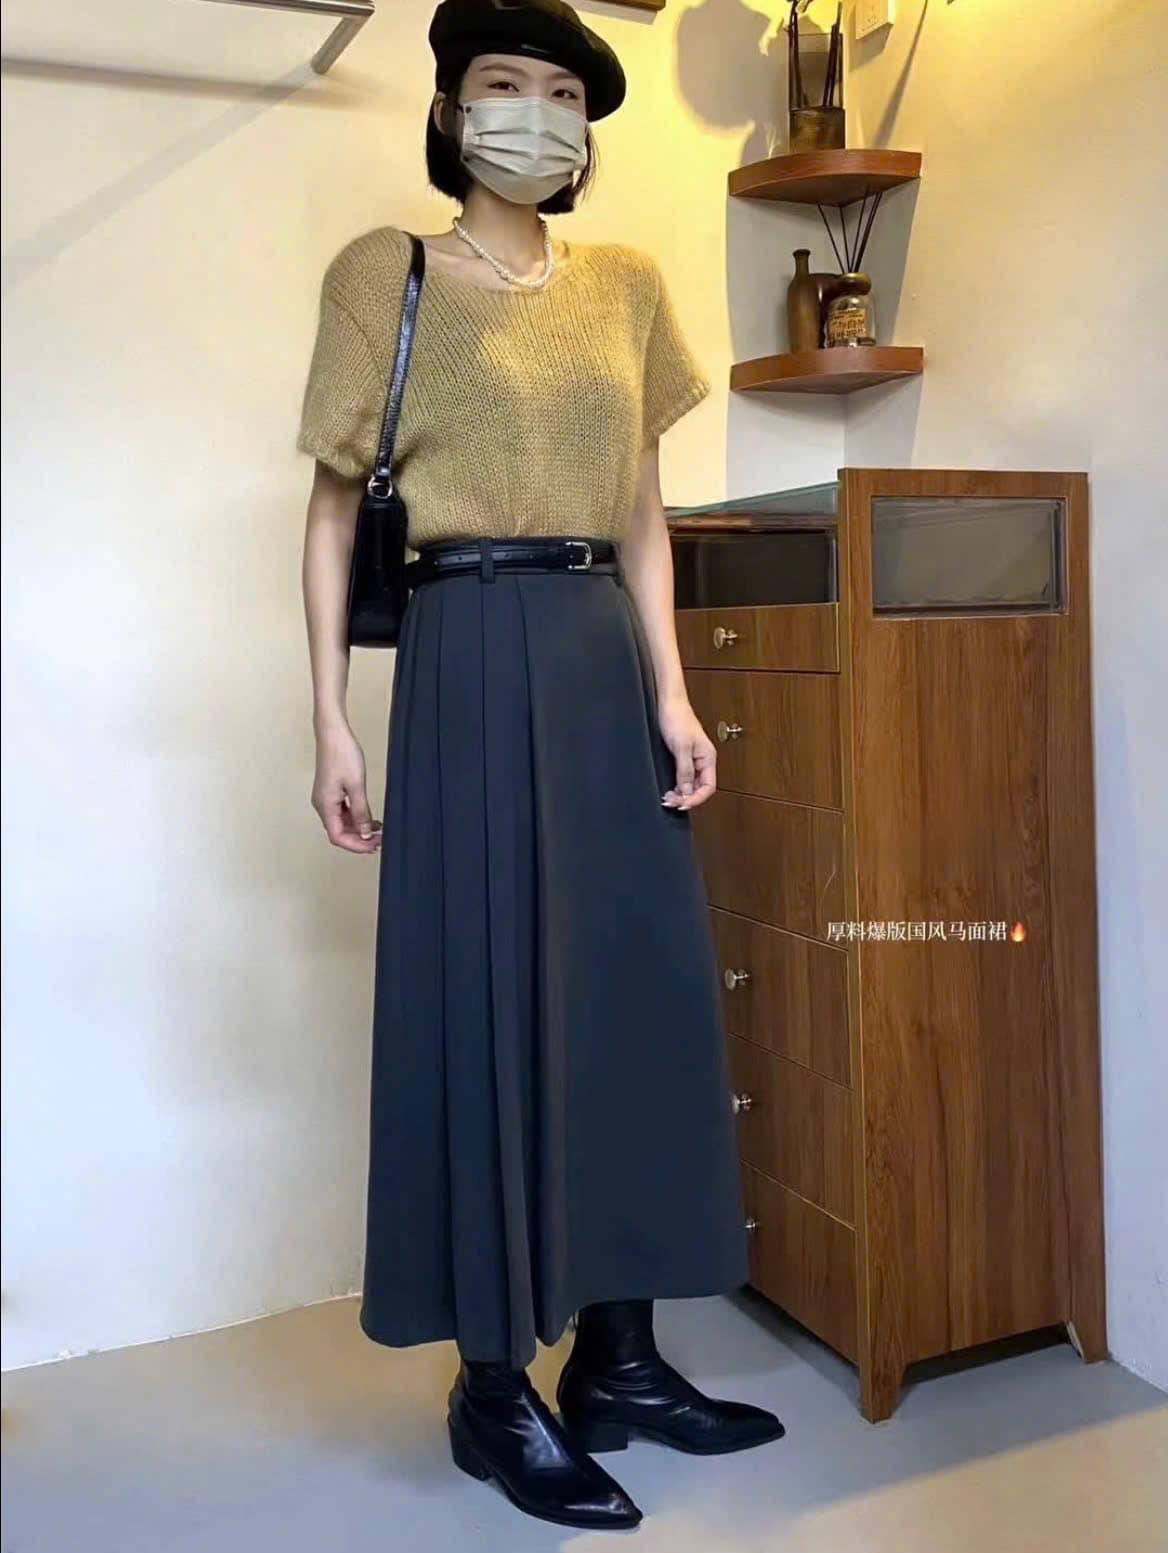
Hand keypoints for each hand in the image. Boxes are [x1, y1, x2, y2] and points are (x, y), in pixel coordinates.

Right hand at [312, 720, 381, 852]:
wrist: (333, 734)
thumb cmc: (342, 754)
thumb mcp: (356, 786)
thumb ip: (361, 812)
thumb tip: (365, 833)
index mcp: (325, 805)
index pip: (338, 837)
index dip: (356, 845)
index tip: (373, 846)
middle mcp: (322, 805)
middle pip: (339, 832)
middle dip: (360, 839)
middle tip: (380, 841)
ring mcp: (326, 798)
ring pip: (342, 823)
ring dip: (359, 829)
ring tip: (379, 831)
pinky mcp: (331, 792)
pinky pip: (343, 812)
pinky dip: (356, 818)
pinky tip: (370, 818)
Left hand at [657, 693, 716, 810]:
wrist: (669, 704)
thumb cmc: (677, 719)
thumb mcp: (681, 747)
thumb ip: (684, 770)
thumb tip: (686, 791)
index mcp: (708, 758)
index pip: (708, 787)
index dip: (696, 799)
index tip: (682, 805)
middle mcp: (703, 761)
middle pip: (699, 788)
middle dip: (686, 798)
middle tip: (671, 802)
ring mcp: (694, 760)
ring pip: (691, 785)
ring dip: (681, 794)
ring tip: (668, 798)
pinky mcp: (684, 758)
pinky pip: (684, 778)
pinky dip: (677, 787)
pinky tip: (669, 790)